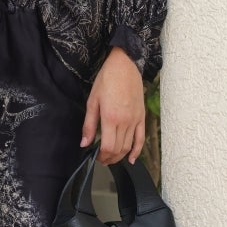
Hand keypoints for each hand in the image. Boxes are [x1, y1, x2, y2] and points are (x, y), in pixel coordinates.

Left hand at [81, 47, 144, 164]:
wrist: (124, 66)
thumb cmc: (107, 80)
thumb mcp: (92, 101)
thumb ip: (88, 124)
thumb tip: (84, 143)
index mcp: (111, 118)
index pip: (108, 147)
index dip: (101, 156)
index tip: (96, 156)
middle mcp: (125, 121)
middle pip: (119, 149)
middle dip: (109, 158)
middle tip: (101, 159)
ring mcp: (135, 120)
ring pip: (129, 146)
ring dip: (120, 156)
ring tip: (111, 158)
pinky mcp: (141, 117)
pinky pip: (141, 139)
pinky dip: (137, 151)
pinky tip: (132, 159)